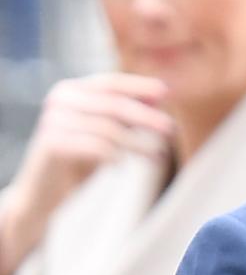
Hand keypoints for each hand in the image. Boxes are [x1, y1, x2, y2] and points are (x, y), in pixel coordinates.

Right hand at [1, 73, 172, 274]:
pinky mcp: (51, 144)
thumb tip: (160, 97)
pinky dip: (115, 156)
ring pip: (108, 128)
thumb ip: (128, 114)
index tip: (166, 92)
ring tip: (157, 156)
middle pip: (113, 105)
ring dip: (138, 144)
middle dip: (146, 117)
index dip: (139, 86)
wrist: (45, 191)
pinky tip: (121, 165)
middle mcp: (59, 100)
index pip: (110, 83)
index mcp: (71, 90)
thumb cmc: (79, 159)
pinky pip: (95, 146)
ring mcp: (53, 120)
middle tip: (171, 129)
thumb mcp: (107, 132)